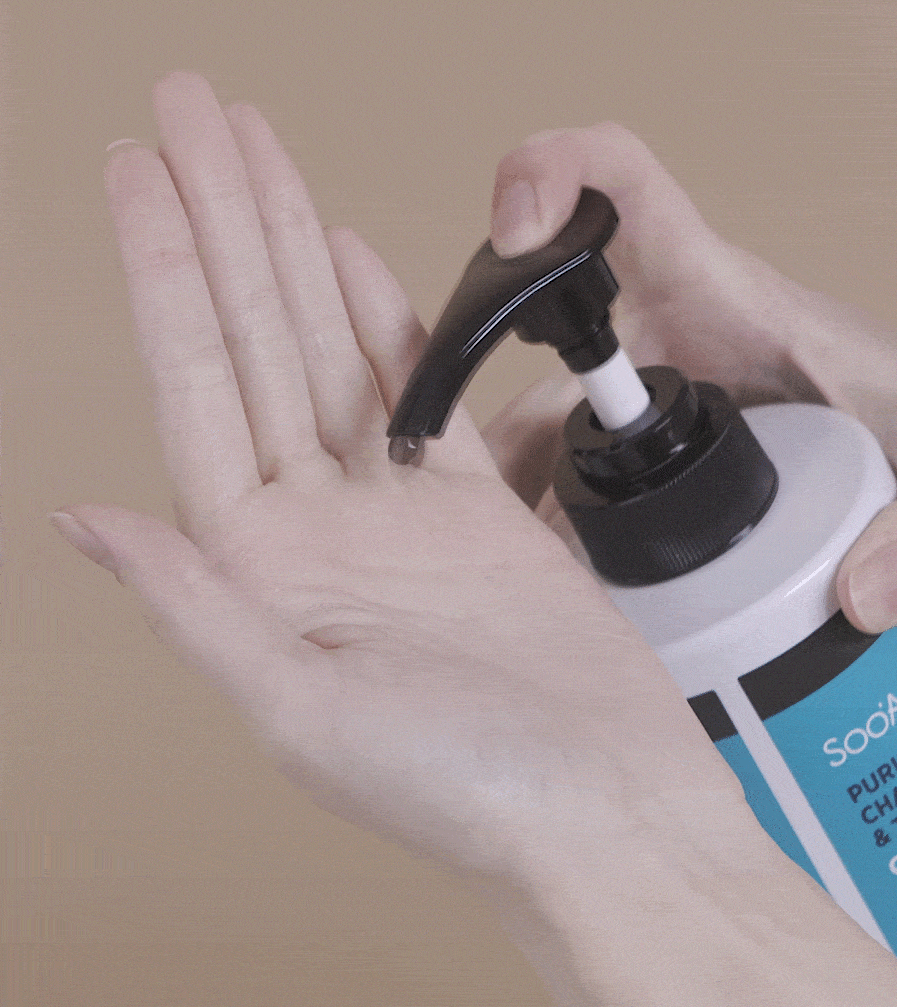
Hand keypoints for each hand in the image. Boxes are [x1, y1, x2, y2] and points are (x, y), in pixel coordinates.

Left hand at [51, 74, 742, 879]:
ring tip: (256, 152)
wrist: (611, 807)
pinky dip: (387, 323)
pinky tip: (347, 258)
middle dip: (222, 221)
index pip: (196, 390)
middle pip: (257, 344)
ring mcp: (398, 516)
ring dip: (291, 248)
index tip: (139, 172)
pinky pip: (418, 396)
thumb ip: (197, 609)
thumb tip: (87, 521)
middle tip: (192, 110)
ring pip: (332, 350)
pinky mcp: (475, 512)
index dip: (165, 273)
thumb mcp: (305, 715)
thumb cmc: (471, 791)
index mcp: (265, 574)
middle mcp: (321, 535)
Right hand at [481, 124, 896, 636]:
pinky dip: (542, 511)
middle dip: (486, 399)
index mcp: (728, 296)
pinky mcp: (659, 442)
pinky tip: (544, 578)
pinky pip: (571, 463)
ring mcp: (658, 386)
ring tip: (501, 565)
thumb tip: (862, 593)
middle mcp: (674, 329)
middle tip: (473, 499)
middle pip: (542, 334)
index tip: (516, 237)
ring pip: (541, 412)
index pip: (625, 187)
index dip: (551, 175)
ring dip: (506, 477)